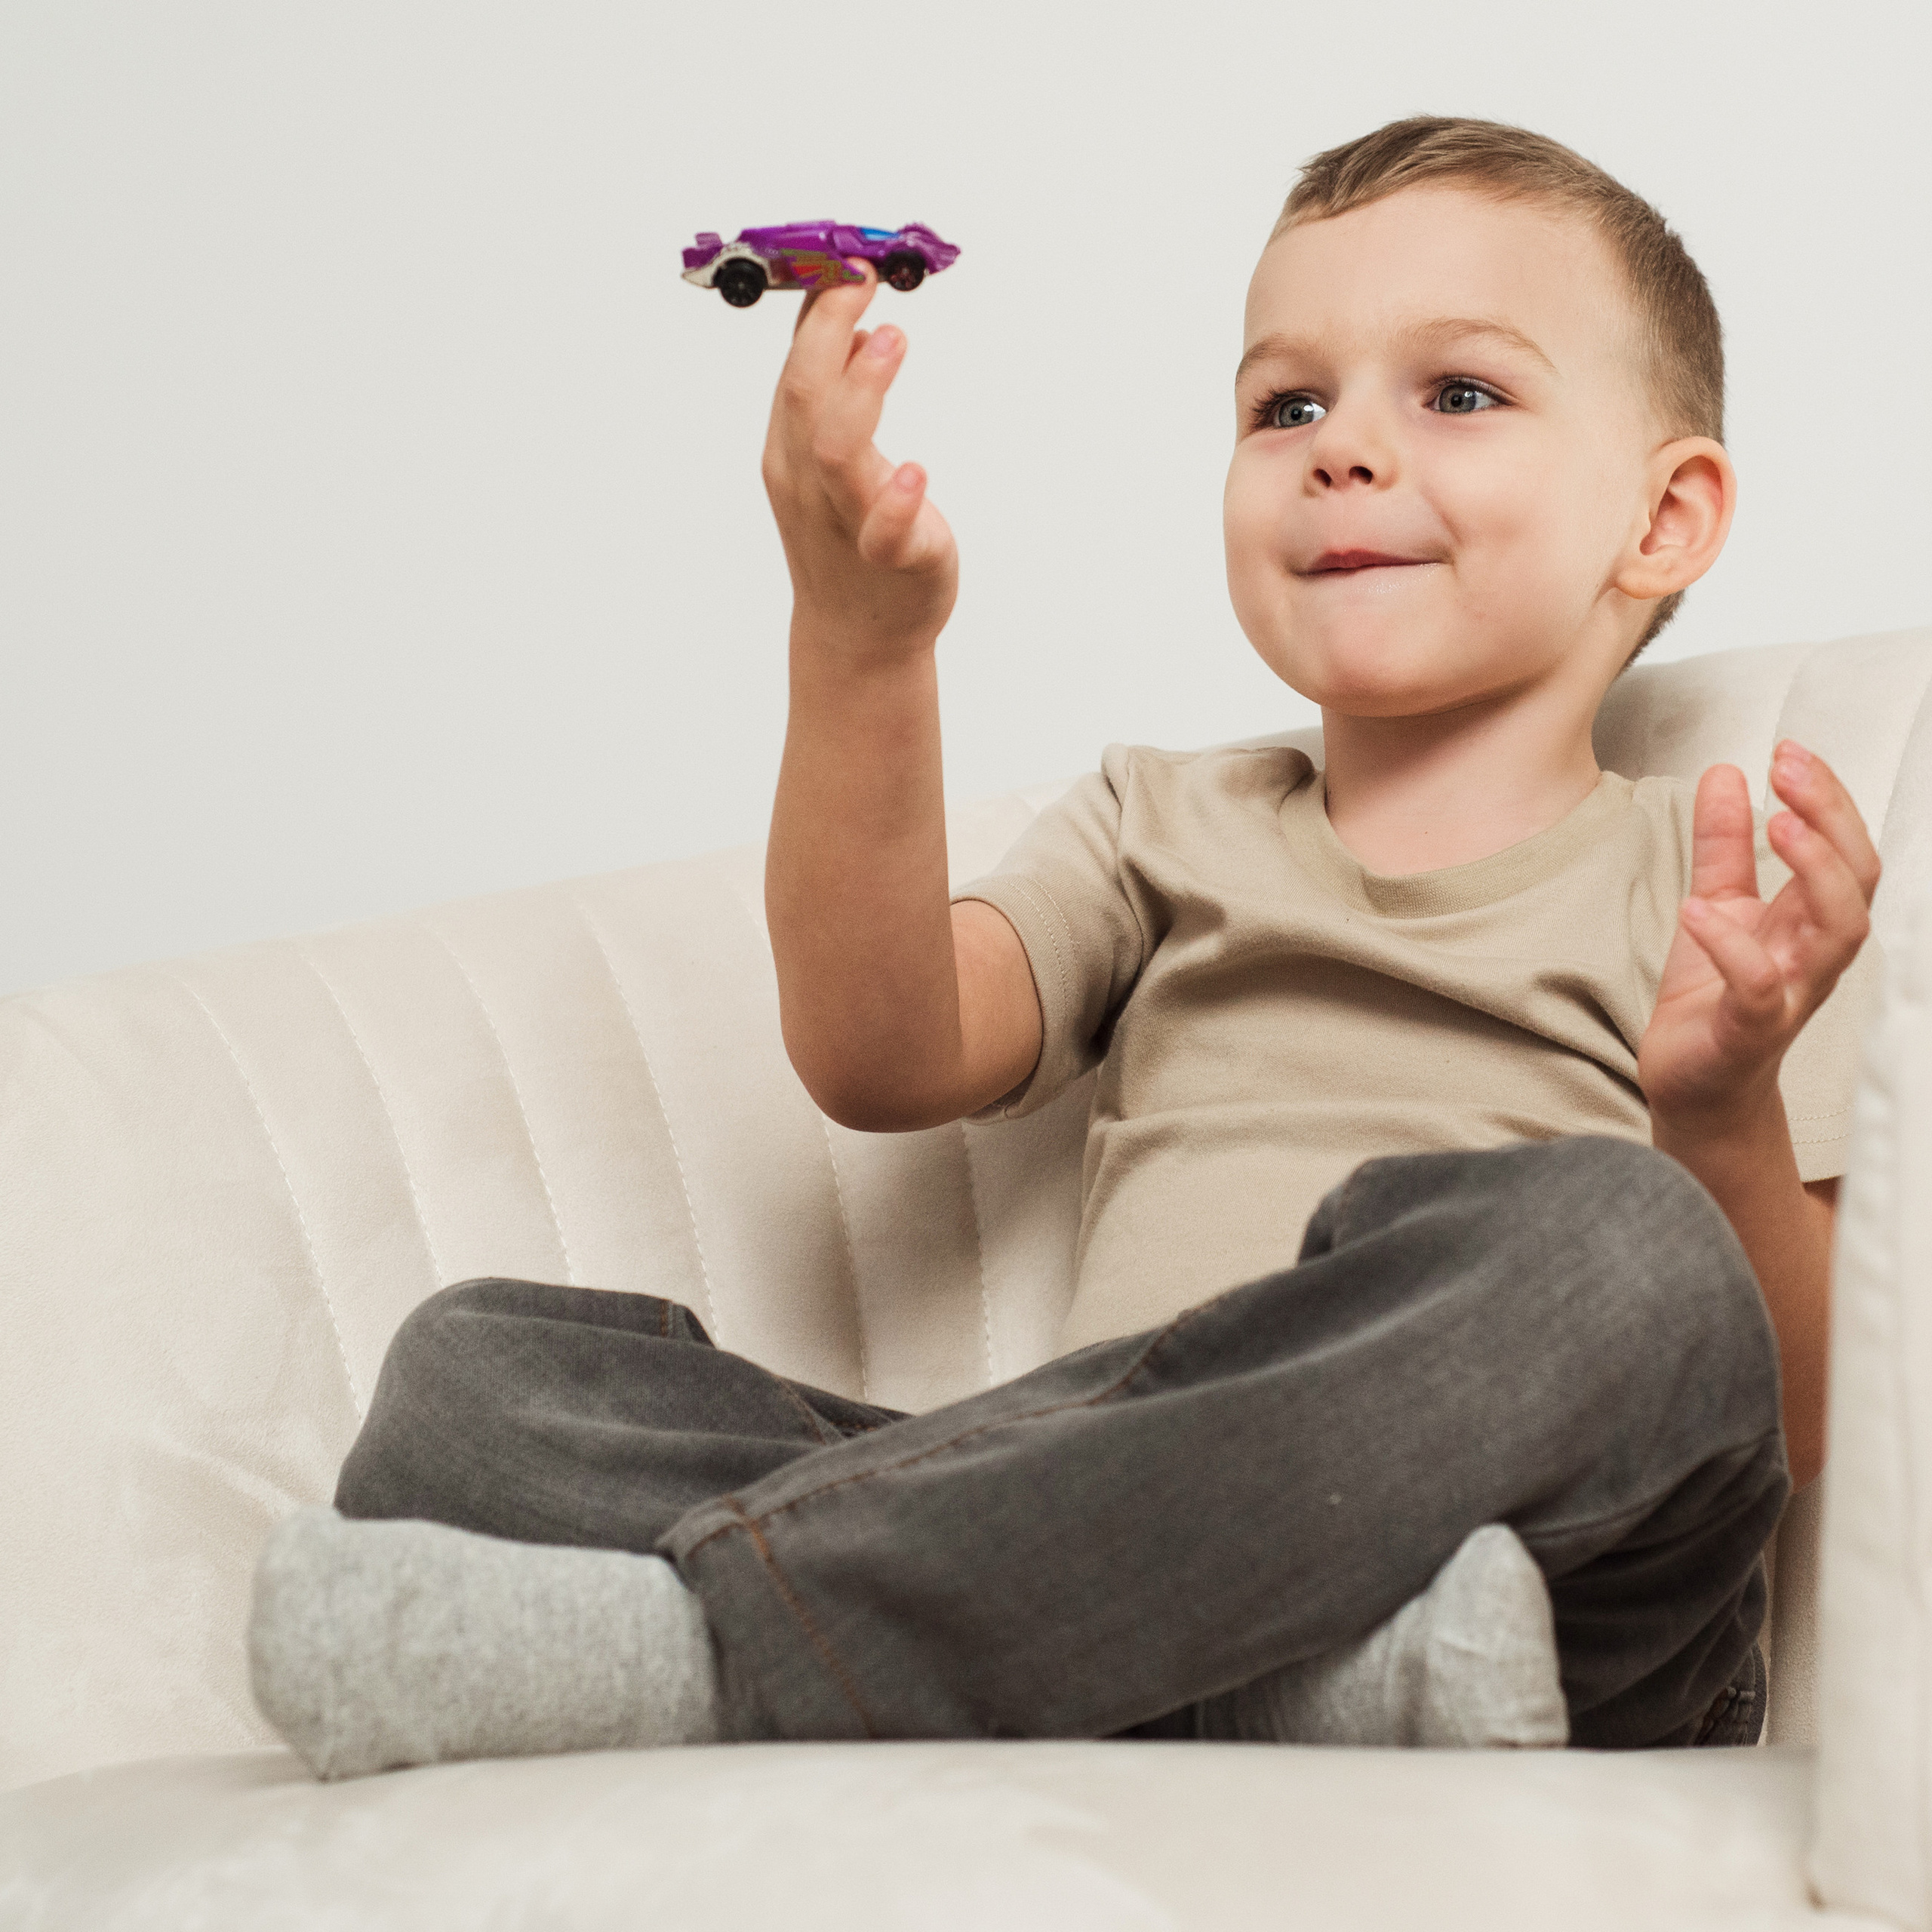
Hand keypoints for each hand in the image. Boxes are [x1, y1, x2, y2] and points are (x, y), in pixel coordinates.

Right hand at [761, 262, 957, 667]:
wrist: (858, 635)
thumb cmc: (848, 536)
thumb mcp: (826, 454)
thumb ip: (830, 385)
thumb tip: (841, 308)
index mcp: (789, 450)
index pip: (793, 367)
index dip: (817, 309)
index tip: (845, 260)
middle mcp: (808, 482)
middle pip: (804, 395)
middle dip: (832, 332)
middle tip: (866, 281)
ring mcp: (846, 521)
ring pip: (837, 450)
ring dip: (863, 389)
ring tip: (893, 339)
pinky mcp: (891, 559)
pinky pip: (885, 530)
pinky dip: (898, 498)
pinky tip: (917, 471)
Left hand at [1638, 743, 1879, 1129]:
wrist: (1693, 1084)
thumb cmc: (1713, 998)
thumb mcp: (1716, 903)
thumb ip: (1722, 845)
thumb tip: (1726, 774)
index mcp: (1809, 919)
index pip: (1845, 848)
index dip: (1827, 798)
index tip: (1788, 750)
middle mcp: (1814, 954)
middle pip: (1857, 880)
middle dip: (1832, 819)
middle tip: (1789, 769)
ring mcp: (1791, 993)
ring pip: (1838, 933)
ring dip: (1814, 873)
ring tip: (1776, 826)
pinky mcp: (1751, 1030)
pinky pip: (1759, 988)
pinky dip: (1732, 947)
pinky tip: (1698, 910)